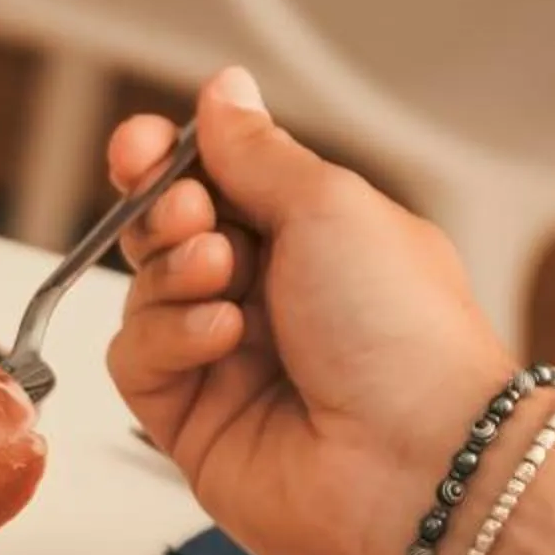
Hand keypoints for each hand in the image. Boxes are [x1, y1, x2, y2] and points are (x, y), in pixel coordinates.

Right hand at [105, 68, 516, 554]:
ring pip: (146, 293)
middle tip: (192, 215)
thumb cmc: (402, 335)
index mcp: (315, 238)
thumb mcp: (330, 205)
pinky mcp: (192, 422)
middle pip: (168, 234)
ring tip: (223, 279)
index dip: (168, 160)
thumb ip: (257, 152)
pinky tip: (220, 338)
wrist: (418, 462)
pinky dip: (168, 338)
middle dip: (164, 211)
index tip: (142, 145)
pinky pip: (136, 360)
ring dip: (173, 273)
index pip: (216, 182)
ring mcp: (228, 361)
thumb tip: (223, 93)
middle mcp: (270, 297)